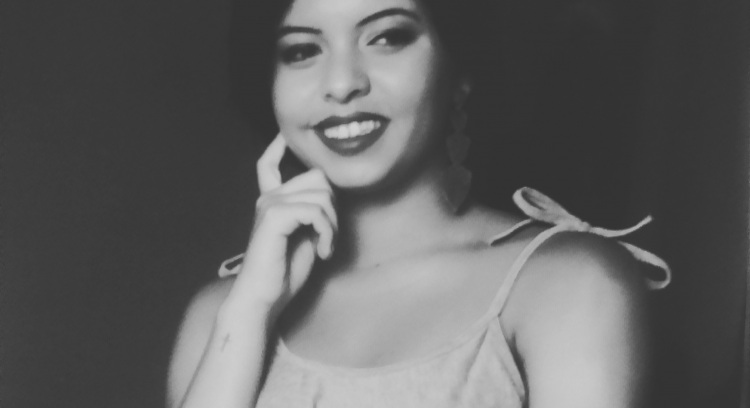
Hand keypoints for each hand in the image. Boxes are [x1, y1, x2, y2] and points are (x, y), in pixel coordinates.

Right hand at [225, 134, 337, 314]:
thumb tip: (329, 196)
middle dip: (334, 207)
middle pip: (319, 177)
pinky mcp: (274, 216)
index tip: (283, 135)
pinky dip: (327, 233)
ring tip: (325, 247)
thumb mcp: (306, 237)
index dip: (277, 146)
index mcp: (272, 201)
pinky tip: (322, 252)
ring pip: (322, 195)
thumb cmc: (285, 273)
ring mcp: (269, 205)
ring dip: (333, 224)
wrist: (263, 298)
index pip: (268, 164)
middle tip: (329, 237)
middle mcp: (268, 198)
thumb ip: (313, 214)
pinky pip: (316, 211)